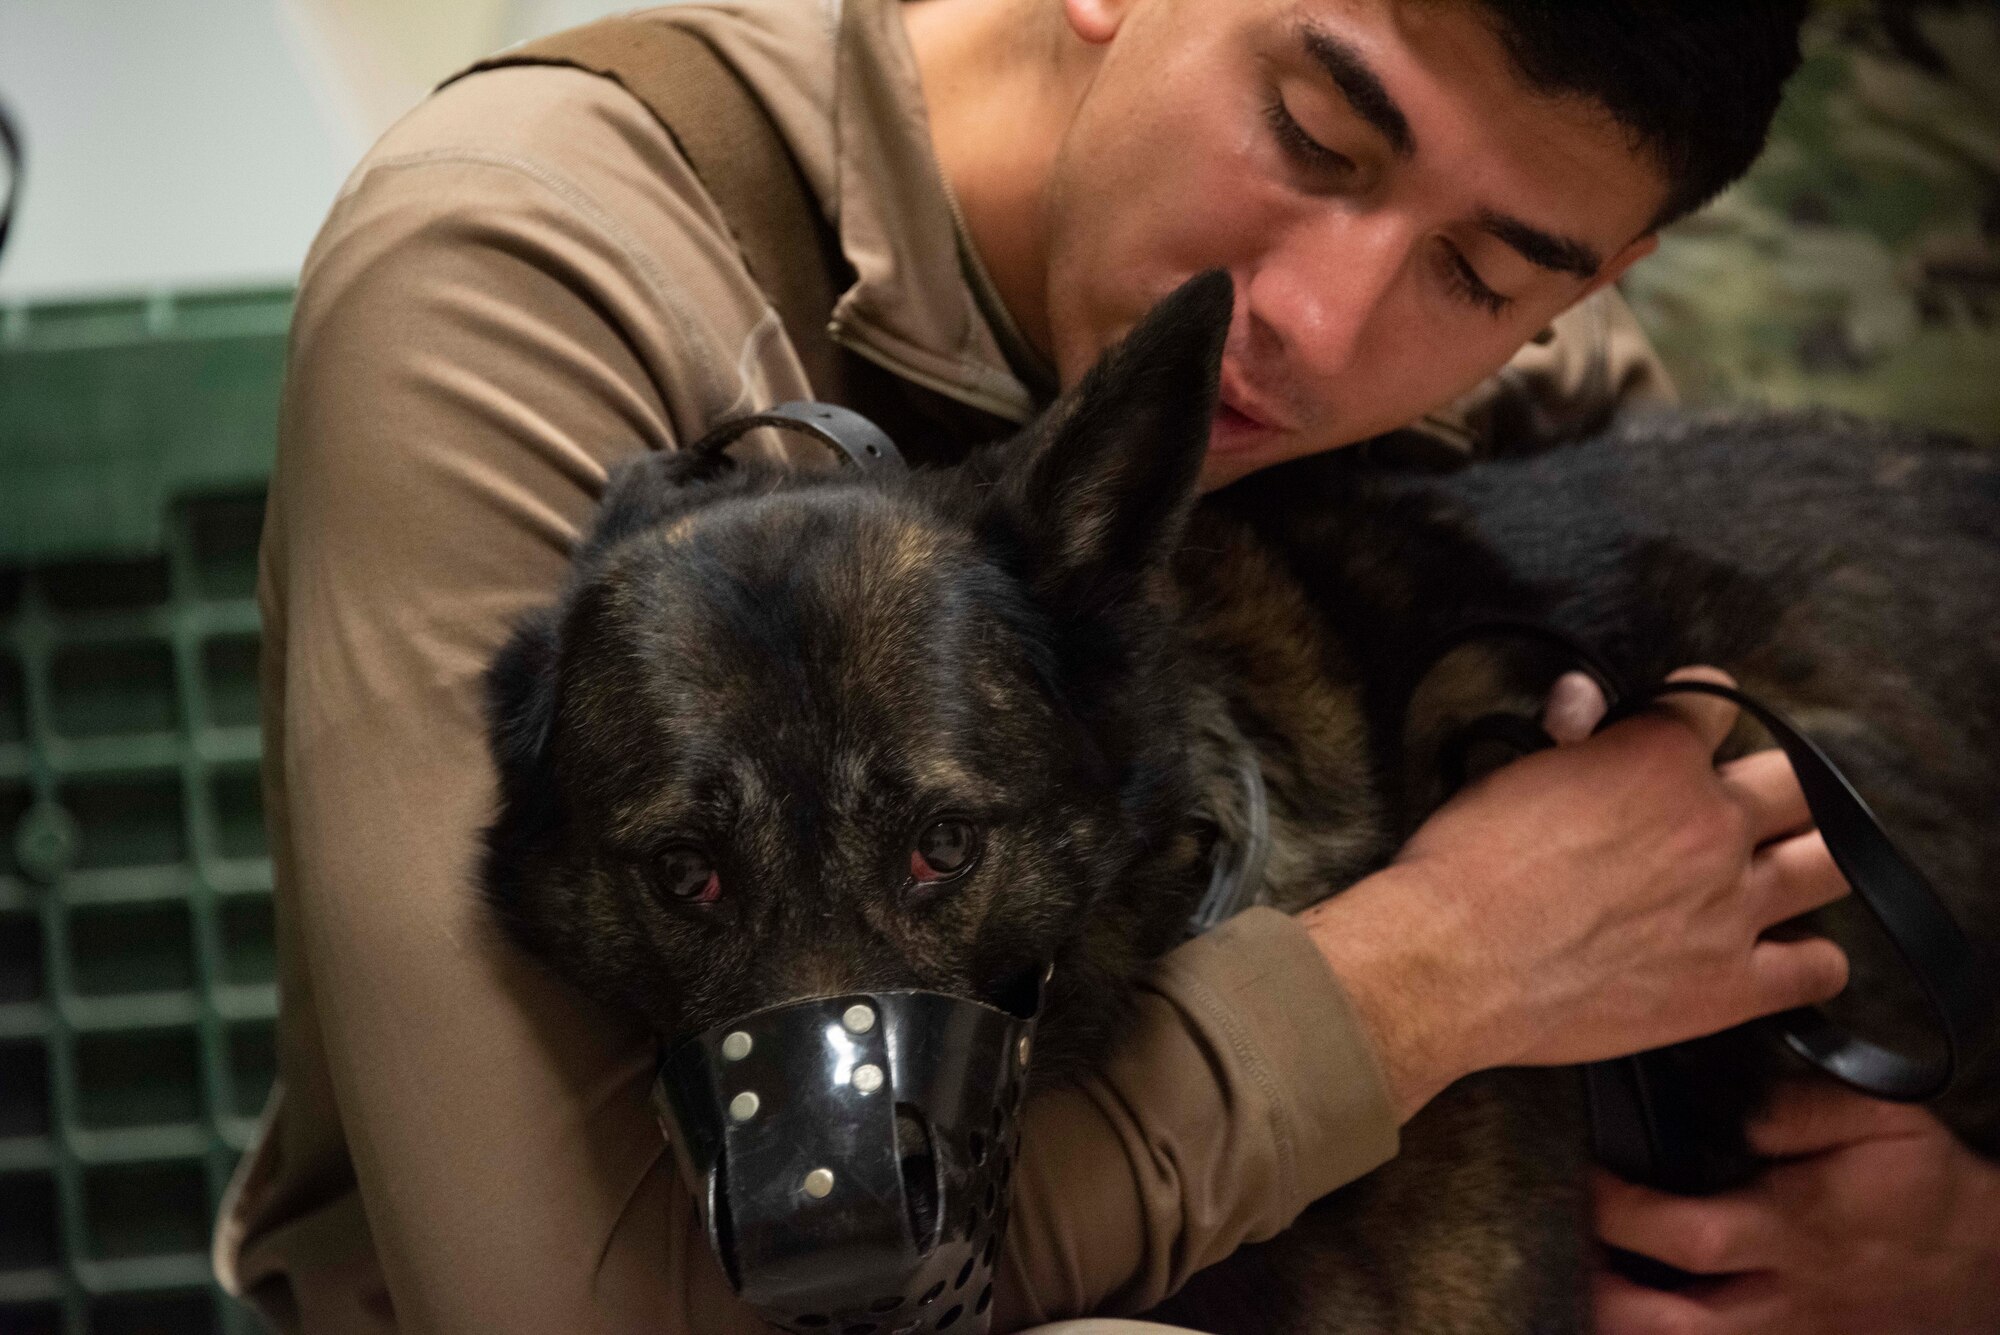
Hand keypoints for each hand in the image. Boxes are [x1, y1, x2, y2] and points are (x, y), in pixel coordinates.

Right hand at [1303, 666, 1850, 1118]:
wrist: (1451, 962)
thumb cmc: (1467, 864)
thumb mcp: (1515, 773)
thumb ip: (1574, 738)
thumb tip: (1585, 700)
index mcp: (1658, 757)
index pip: (1715, 700)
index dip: (1698, 710)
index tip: (1687, 723)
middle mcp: (1712, 823)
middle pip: (1799, 783)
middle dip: (1772, 787)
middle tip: (1737, 808)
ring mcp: (1732, 905)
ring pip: (1830, 864)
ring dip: (1810, 859)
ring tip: (1780, 869)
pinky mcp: (1732, 985)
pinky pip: (1819, 966)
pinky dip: (1811, 958)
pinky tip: (1784, 952)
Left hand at [1594, 1078, 1999, 1333]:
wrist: (1982, 1264)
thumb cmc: (1921, 1186)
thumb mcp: (1883, 1123)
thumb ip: (1803, 1110)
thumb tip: (1738, 1114)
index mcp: (1793, 1231)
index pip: (1690, 1239)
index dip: (1622, 1215)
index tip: (1585, 1178)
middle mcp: (1780, 1295)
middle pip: (1672, 1324)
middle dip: (1604, 1297)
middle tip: (1559, 1249)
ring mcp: (1784, 1332)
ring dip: (1624, 1322)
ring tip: (1581, 1280)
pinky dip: (1664, 1330)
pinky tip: (1628, 1305)